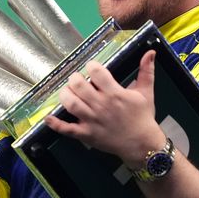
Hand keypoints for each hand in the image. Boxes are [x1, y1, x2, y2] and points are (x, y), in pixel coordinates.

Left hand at [45, 50, 162, 166]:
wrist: (142, 144)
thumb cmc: (143, 117)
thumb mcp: (146, 93)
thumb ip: (146, 71)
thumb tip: (151, 52)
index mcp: (115, 93)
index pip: (97, 72)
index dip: (91, 66)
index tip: (92, 68)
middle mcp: (102, 105)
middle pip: (79, 85)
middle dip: (74, 78)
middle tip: (77, 80)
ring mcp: (92, 121)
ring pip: (71, 104)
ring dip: (65, 95)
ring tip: (68, 92)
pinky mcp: (87, 134)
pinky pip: (67, 129)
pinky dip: (56, 124)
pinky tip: (47, 118)